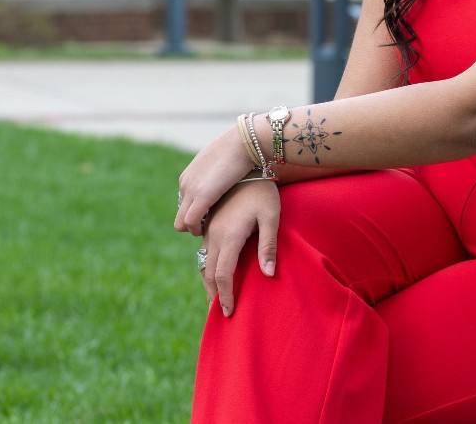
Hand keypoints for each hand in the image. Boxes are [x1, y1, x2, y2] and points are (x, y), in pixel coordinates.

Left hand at [175, 123, 258, 235]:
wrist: (244, 141)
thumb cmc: (241, 149)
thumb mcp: (223, 163)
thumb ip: (217, 174)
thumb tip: (226, 180)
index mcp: (189, 176)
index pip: (185, 203)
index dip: (198, 213)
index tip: (213, 217)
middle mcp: (185, 184)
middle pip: (180, 215)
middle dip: (194, 224)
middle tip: (213, 226)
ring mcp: (191, 190)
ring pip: (182, 222)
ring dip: (195, 228)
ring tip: (212, 229)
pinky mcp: (201, 196)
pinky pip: (190, 222)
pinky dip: (197, 229)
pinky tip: (210, 229)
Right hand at [200, 179, 280, 317]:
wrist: (245, 161)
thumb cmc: (264, 190)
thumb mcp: (272, 217)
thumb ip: (269, 246)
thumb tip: (268, 275)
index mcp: (228, 236)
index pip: (222, 275)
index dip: (225, 296)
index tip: (229, 313)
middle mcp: (214, 234)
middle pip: (209, 272)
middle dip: (213, 294)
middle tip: (219, 313)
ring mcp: (209, 228)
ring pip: (203, 262)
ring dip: (208, 281)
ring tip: (215, 298)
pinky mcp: (210, 222)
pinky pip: (204, 250)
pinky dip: (207, 266)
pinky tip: (214, 272)